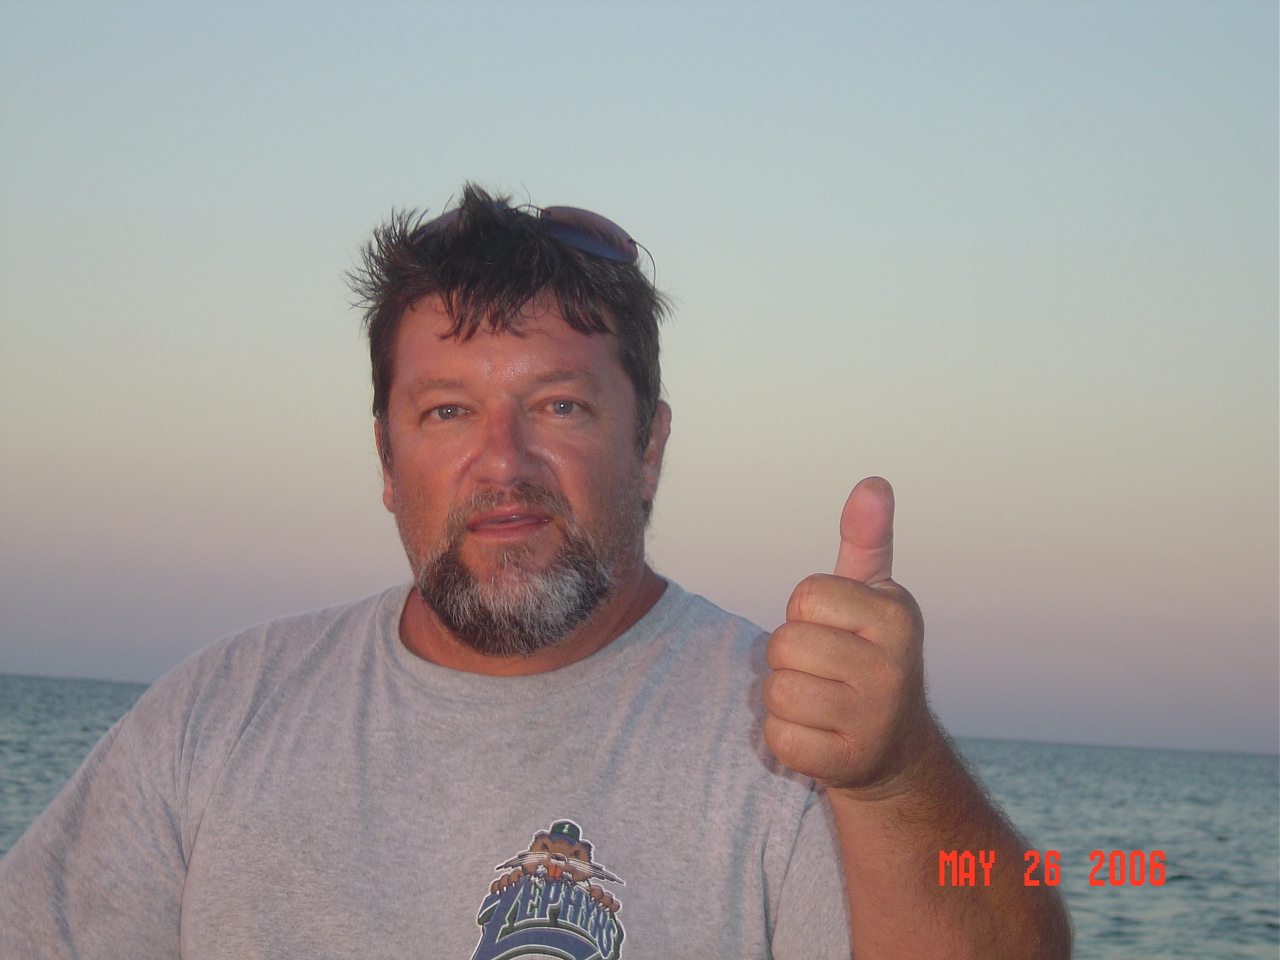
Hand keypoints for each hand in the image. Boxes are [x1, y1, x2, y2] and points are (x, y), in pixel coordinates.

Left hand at [763, 477, 934, 796]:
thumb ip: (866, 539)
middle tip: (824, 672)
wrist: (894, 750)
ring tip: (821, 702)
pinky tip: (818, 736)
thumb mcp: (871, 596)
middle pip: (784, 644)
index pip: (806, 596)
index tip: (834, 631)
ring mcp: (875, 719)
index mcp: (897, 615)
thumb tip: (874, 482)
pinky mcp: (850, 764)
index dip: (805, 613)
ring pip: (777, 692)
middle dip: (789, 657)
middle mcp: (894, 667)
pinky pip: (778, 738)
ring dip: (784, 698)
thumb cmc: (867, 656)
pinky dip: (785, 738)